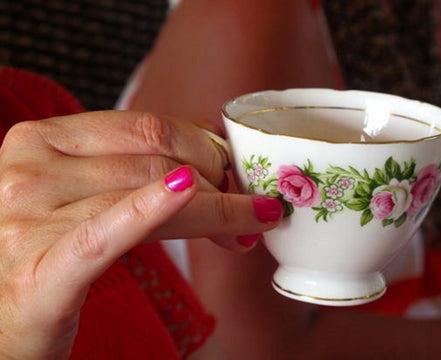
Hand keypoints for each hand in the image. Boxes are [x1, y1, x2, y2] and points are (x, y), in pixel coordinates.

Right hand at [0, 111, 282, 358]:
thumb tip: (208, 142)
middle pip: (152, 160)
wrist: (2, 316)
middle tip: (249, 203)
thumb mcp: (82, 192)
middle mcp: (29, 170)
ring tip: (248, 223)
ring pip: (147, 193)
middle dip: (217, 178)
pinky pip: (108, 231)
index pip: (145, 128)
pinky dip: (151, 209)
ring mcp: (28, 218)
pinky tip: (188, 193)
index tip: (234, 169)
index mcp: (41, 140)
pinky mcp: (42, 269)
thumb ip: (134, 163)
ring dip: (216, 208)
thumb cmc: (51, 248)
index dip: (203, 145)